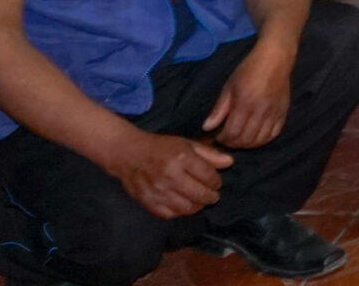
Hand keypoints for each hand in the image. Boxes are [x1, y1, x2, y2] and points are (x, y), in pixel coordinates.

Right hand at [109, 131, 232, 219]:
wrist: (128, 154)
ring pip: (188, 208)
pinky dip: (181, 212)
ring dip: (198, 206)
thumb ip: (209, 154)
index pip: (209, 177)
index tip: (216, 182)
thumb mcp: (187, 144)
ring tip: (199, 201)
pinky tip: (183, 205)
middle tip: (212, 195)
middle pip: (200, 195)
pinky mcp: (148, 203)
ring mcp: (158, 192)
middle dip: (211, 197)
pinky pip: (171, 214)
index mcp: (182, 158)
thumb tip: (230, 163)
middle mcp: (170, 176)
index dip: (216, 182)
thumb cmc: (161, 147)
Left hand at [202, 39, 294, 149]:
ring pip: (261, 140)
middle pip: (246, 139)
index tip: (218, 137)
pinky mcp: (284, 112)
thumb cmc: (248, 70)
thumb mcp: (229, 86)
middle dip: (234, 144)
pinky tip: (256, 136)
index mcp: (245, 103)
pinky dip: (263, 140)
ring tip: (241, 139)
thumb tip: (207, 128)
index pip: (232, 132)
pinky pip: (274, 134)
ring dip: (248, 144)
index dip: (223, 139)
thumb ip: (219, 109)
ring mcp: (274, 113)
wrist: (275, 58)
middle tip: (228, 140)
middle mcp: (261, 111)